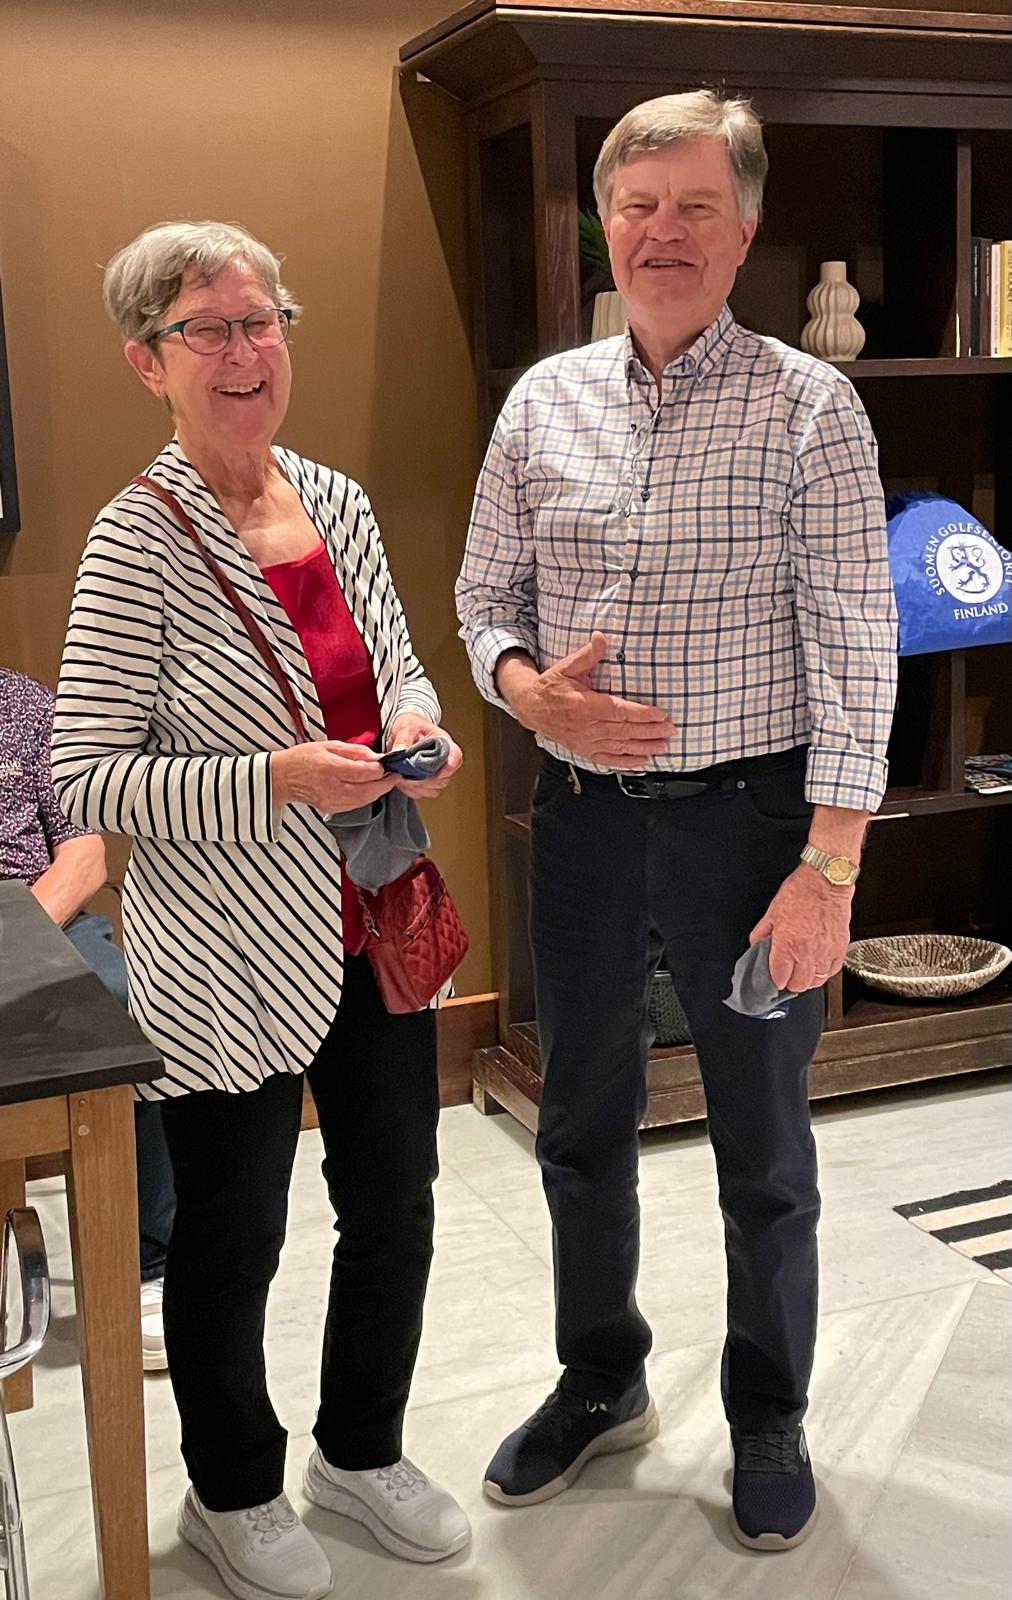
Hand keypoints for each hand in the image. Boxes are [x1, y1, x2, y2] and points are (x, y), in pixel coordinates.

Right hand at [270, 742, 397, 813]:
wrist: (282, 778)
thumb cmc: (303, 758)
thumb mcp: (328, 745)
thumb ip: (354, 751)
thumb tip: (375, 756)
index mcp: (331, 767)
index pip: (364, 772)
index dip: (380, 769)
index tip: (387, 765)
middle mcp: (332, 786)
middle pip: (368, 789)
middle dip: (385, 783)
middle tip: (394, 776)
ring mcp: (332, 800)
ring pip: (364, 800)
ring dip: (378, 792)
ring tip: (385, 782)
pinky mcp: (332, 808)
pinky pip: (355, 805)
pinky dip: (366, 798)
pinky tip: (369, 790)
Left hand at [386, 713, 462, 798]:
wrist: (404, 728)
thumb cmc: (410, 723)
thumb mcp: (405, 727)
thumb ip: (403, 739)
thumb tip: (399, 752)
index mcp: (443, 742)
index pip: (455, 756)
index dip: (448, 767)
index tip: (433, 773)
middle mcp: (443, 758)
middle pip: (445, 777)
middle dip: (426, 781)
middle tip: (408, 776)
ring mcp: (436, 770)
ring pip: (435, 788)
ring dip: (419, 787)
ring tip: (404, 778)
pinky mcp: (427, 778)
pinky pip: (424, 791)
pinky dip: (414, 790)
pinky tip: (404, 782)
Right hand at [510, 632, 673, 768]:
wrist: (531, 707)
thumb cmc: (551, 686)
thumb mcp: (567, 667)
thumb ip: (588, 654)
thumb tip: (601, 636)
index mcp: (585, 705)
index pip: (619, 711)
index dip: (641, 714)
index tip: (660, 714)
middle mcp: (587, 727)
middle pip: (624, 731)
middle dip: (650, 731)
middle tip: (670, 730)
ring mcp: (586, 741)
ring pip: (619, 747)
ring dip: (643, 748)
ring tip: (663, 747)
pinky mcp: (584, 750)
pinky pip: (608, 759)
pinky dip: (626, 762)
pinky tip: (642, 762)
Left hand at [750, 865, 853, 992]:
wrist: (826, 881)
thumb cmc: (801, 892)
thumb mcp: (772, 912)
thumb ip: (762, 933)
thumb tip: (757, 945)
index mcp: (787, 945)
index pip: (779, 979)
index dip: (774, 980)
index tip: (773, 976)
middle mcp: (806, 953)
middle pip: (797, 986)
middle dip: (789, 982)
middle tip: (787, 974)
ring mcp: (825, 953)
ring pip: (816, 982)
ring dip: (807, 980)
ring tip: (802, 970)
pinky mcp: (839, 949)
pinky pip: (832, 972)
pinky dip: (824, 972)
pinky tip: (818, 965)